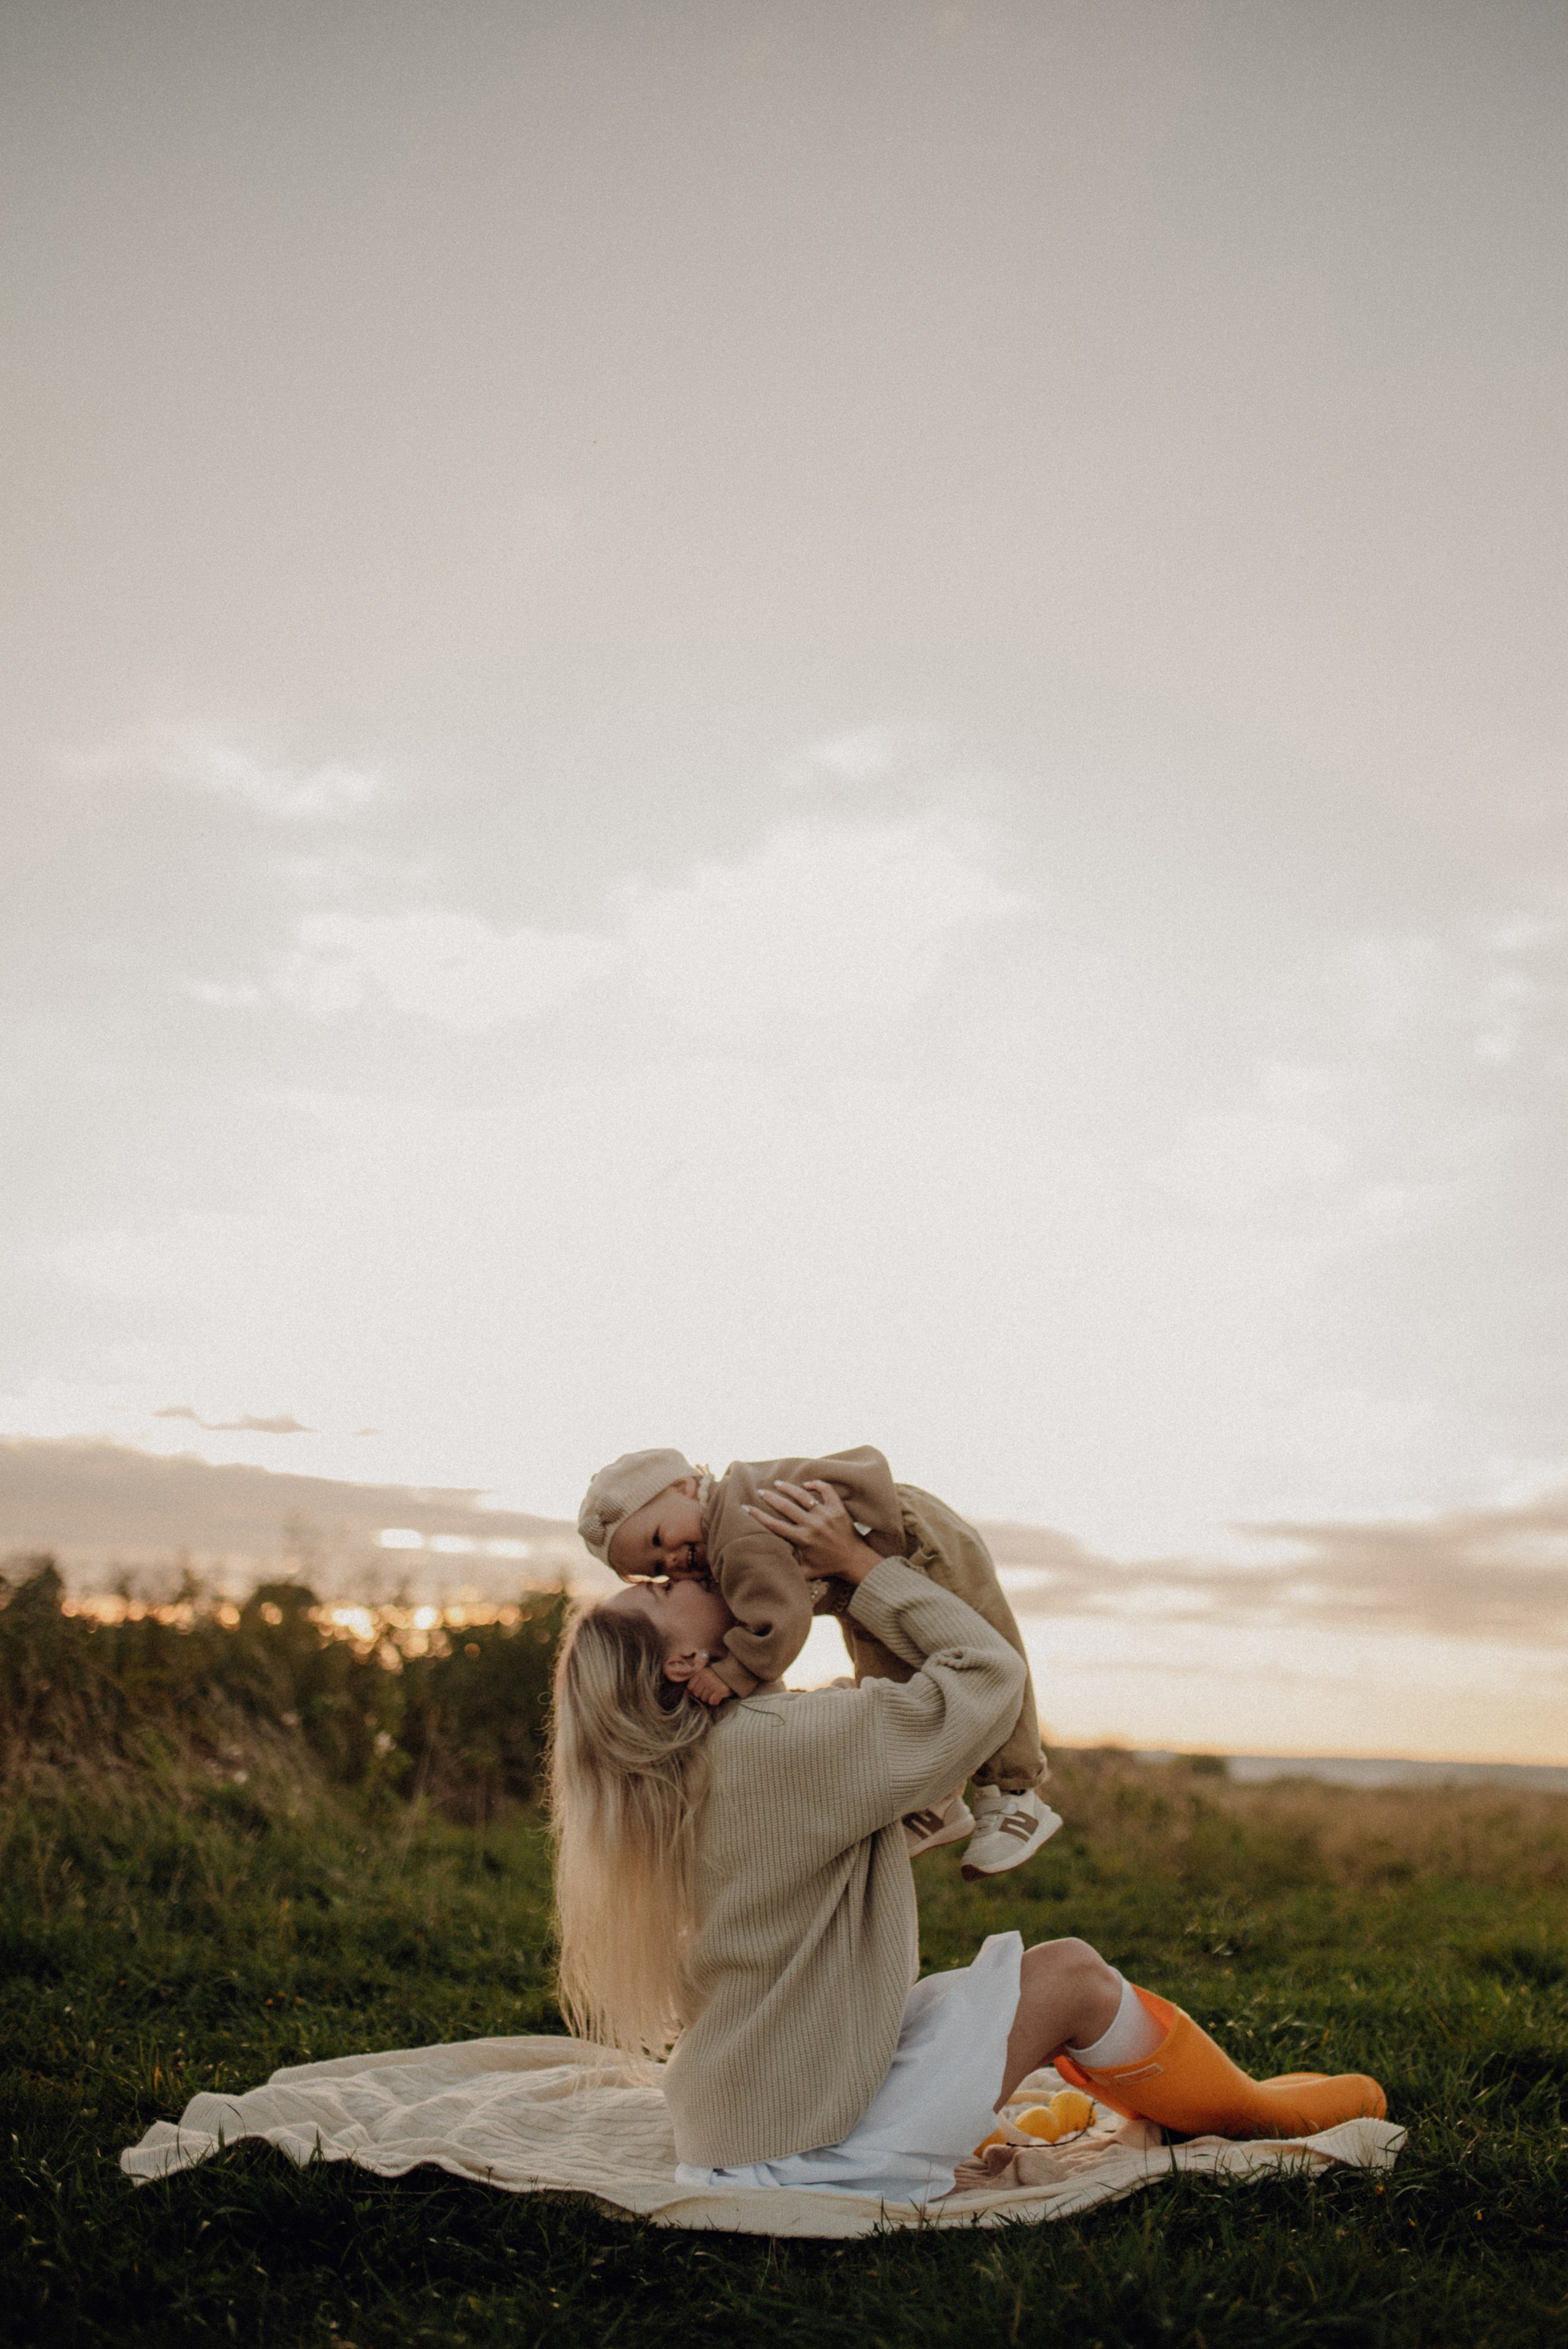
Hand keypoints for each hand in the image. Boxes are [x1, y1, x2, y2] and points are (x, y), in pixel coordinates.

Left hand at [685, 1663, 733, 1706]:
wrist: (737, 1672)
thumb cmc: (719, 1674)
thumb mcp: (707, 1673)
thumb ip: (696, 1681)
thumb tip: (686, 1693)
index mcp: (701, 1671)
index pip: (690, 1687)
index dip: (696, 1689)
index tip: (704, 1687)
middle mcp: (705, 1677)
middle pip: (697, 1694)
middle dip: (704, 1694)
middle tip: (712, 1689)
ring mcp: (712, 1684)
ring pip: (704, 1699)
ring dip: (710, 1697)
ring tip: (716, 1690)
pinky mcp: (720, 1690)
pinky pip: (712, 1702)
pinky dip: (716, 1701)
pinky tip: (720, 1695)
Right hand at [742, 1480, 878, 1584]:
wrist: (855, 1560)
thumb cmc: (828, 1566)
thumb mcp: (806, 1571)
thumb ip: (788, 1565)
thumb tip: (767, 1563)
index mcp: (802, 1539)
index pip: (775, 1525)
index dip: (758, 1516)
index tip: (746, 1508)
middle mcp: (813, 1525)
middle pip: (786, 1507)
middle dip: (770, 1498)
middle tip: (760, 1491)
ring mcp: (826, 1515)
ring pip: (803, 1496)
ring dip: (789, 1488)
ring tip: (778, 1483)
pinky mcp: (838, 1509)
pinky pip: (826, 1490)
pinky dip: (816, 1484)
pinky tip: (807, 1483)